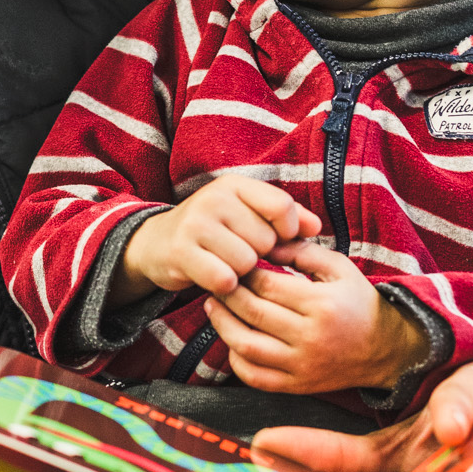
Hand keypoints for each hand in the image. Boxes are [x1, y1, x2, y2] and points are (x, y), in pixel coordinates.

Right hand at [116, 176, 320, 306]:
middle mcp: (214, 198)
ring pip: (247, 262)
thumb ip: (283, 217)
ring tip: (225, 264)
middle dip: (258, 255)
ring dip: (241, 273)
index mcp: (234, 185)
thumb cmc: (213, 231)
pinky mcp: (181, 251)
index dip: (288, 230)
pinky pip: (224, 278)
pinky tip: (214, 278)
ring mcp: (196, 224)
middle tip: (238, 253)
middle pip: (266, 239)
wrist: (156, 244)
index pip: (281, 206)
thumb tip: (316, 227)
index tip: (277, 240)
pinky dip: (224, 285)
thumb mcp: (245, 214)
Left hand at [202, 242, 426, 392]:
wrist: (386, 349)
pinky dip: (236, 359)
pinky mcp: (298, 386)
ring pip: (248, 347)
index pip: (267, 285)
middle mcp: (310, 337)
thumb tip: (263, 245)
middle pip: (254, 313)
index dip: (244, 272)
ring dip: (223, 325)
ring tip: (214, 307)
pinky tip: (231, 340)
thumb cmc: (358, 302)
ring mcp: (303, 365)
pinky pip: (256, 377)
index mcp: (321, 304)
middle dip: (228, 294)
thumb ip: (301, 251)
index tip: (235, 261)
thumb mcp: (339, 267)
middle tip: (217, 280)